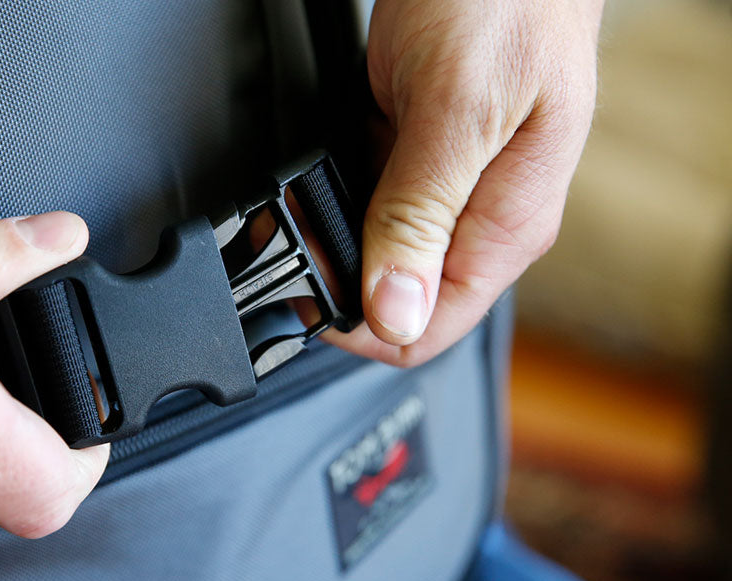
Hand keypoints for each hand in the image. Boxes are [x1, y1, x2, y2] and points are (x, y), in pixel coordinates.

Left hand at [328, 0, 602, 365]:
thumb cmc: (508, 3)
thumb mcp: (457, 112)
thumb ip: (421, 216)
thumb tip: (396, 313)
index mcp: (508, 225)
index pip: (429, 330)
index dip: (360, 329)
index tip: (308, 299)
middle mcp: (484, 217)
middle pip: (401, 298)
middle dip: (339, 284)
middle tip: (289, 249)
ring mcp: (453, 187)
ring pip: (380, 252)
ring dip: (333, 241)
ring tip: (293, 212)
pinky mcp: (423, 154)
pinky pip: (373, 203)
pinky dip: (336, 196)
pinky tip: (316, 177)